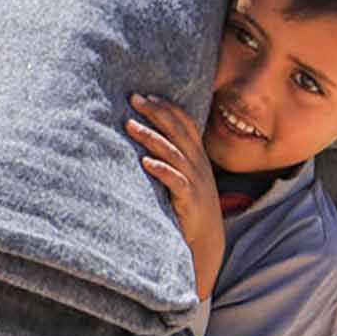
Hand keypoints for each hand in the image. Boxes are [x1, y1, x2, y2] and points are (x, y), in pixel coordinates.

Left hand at [126, 94, 224, 298]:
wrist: (206, 239)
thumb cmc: (190, 205)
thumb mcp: (187, 176)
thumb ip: (175, 157)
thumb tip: (150, 138)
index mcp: (197, 156)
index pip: (185, 123)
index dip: (167, 108)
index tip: (146, 96)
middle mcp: (198, 164)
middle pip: (177, 131)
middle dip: (155, 113)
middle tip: (133, 100)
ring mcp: (195, 181)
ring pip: (173, 153)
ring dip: (151, 138)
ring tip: (130, 126)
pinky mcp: (189, 200)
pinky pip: (175, 181)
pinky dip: (161, 170)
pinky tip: (145, 163)